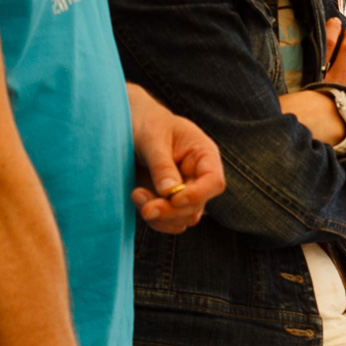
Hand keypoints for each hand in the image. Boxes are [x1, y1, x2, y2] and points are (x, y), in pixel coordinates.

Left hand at [126, 84, 225, 232]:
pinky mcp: (168, 202)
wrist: (131, 124)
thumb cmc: (148, 124)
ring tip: (136, 194)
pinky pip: (168, 222)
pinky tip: (138, 199)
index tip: (174, 199)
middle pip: (197, 207)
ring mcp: (184, 192)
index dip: (198, 195)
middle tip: (145, 206)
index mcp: (204, 156)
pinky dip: (154, 219)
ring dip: (159, 216)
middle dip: (170, 211)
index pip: (214, 182)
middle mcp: (199, 177)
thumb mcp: (153, 138)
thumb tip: (170, 193)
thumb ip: (162, 165)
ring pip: (183, 219)